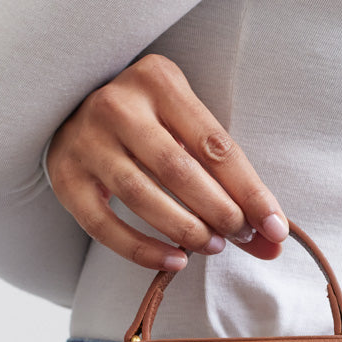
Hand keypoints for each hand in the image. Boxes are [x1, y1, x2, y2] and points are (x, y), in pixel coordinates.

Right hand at [44, 53, 289, 271]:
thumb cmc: (149, 123)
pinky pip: (104, 225)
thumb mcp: (188, 127)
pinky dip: (142, 249)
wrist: (74, 111)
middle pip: (178, 169)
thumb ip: (228, 178)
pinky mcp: (65, 178)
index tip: (275, 228)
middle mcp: (118, 105)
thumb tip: (272, 238)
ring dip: (184, 229)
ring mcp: (87, 141)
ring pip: (140, 195)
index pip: (215, 145)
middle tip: (241, 237)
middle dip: (219, 212)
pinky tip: (175, 260)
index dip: (249, 191)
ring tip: (212, 246)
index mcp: (159, 81)